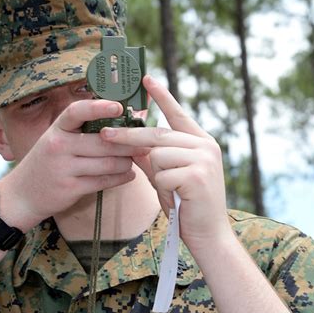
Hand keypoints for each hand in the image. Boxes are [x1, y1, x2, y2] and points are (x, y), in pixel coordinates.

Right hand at [0, 98, 147, 226]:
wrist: (22, 195)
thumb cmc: (47, 162)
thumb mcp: (57, 140)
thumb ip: (83, 131)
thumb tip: (121, 117)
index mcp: (56, 129)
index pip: (76, 111)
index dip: (99, 107)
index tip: (119, 107)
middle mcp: (58, 146)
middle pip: (102, 142)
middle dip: (127, 143)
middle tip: (144, 142)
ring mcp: (63, 168)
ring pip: (107, 163)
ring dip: (126, 162)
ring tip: (135, 159)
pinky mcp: (70, 188)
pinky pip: (103, 182)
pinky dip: (120, 178)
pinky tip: (129, 175)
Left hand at [100, 75, 232, 254]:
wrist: (209, 234)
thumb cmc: (187, 205)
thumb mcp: (168, 177)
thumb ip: (152, 158)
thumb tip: (130, 143)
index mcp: (201, 143)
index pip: (178, 114)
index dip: (162, 96)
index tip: (146, 79)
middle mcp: (205, 146)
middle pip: (157, 133)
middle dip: (128, 136)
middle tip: (104, 134)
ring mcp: (204, 159)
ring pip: (157, 155)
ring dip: (156, 177)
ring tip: (172, 192)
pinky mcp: (197, 175)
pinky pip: (162, 174)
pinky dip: (163, 190)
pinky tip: (177, 199)